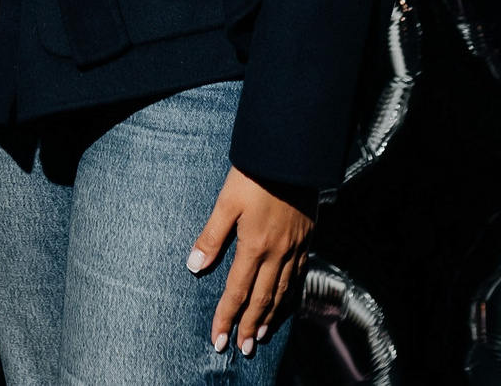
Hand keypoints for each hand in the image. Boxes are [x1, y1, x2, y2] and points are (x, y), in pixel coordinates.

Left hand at [187, 168, 313, 355]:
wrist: (293, 153)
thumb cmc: (255, 172)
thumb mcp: (227, 201)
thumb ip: (211, 236)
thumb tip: (194, 266)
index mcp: (255, 245)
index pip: (238, 291)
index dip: (226, 317)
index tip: (217, 339)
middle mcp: (278, 252)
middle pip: (263, 298)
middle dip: (250, 326)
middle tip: (243, 347)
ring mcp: (296, 246)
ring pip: (284, 290)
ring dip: (271, 315)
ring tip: (262, 334)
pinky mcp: (307, 237)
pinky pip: (299, 274)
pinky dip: (290, 293)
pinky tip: (285, 300)